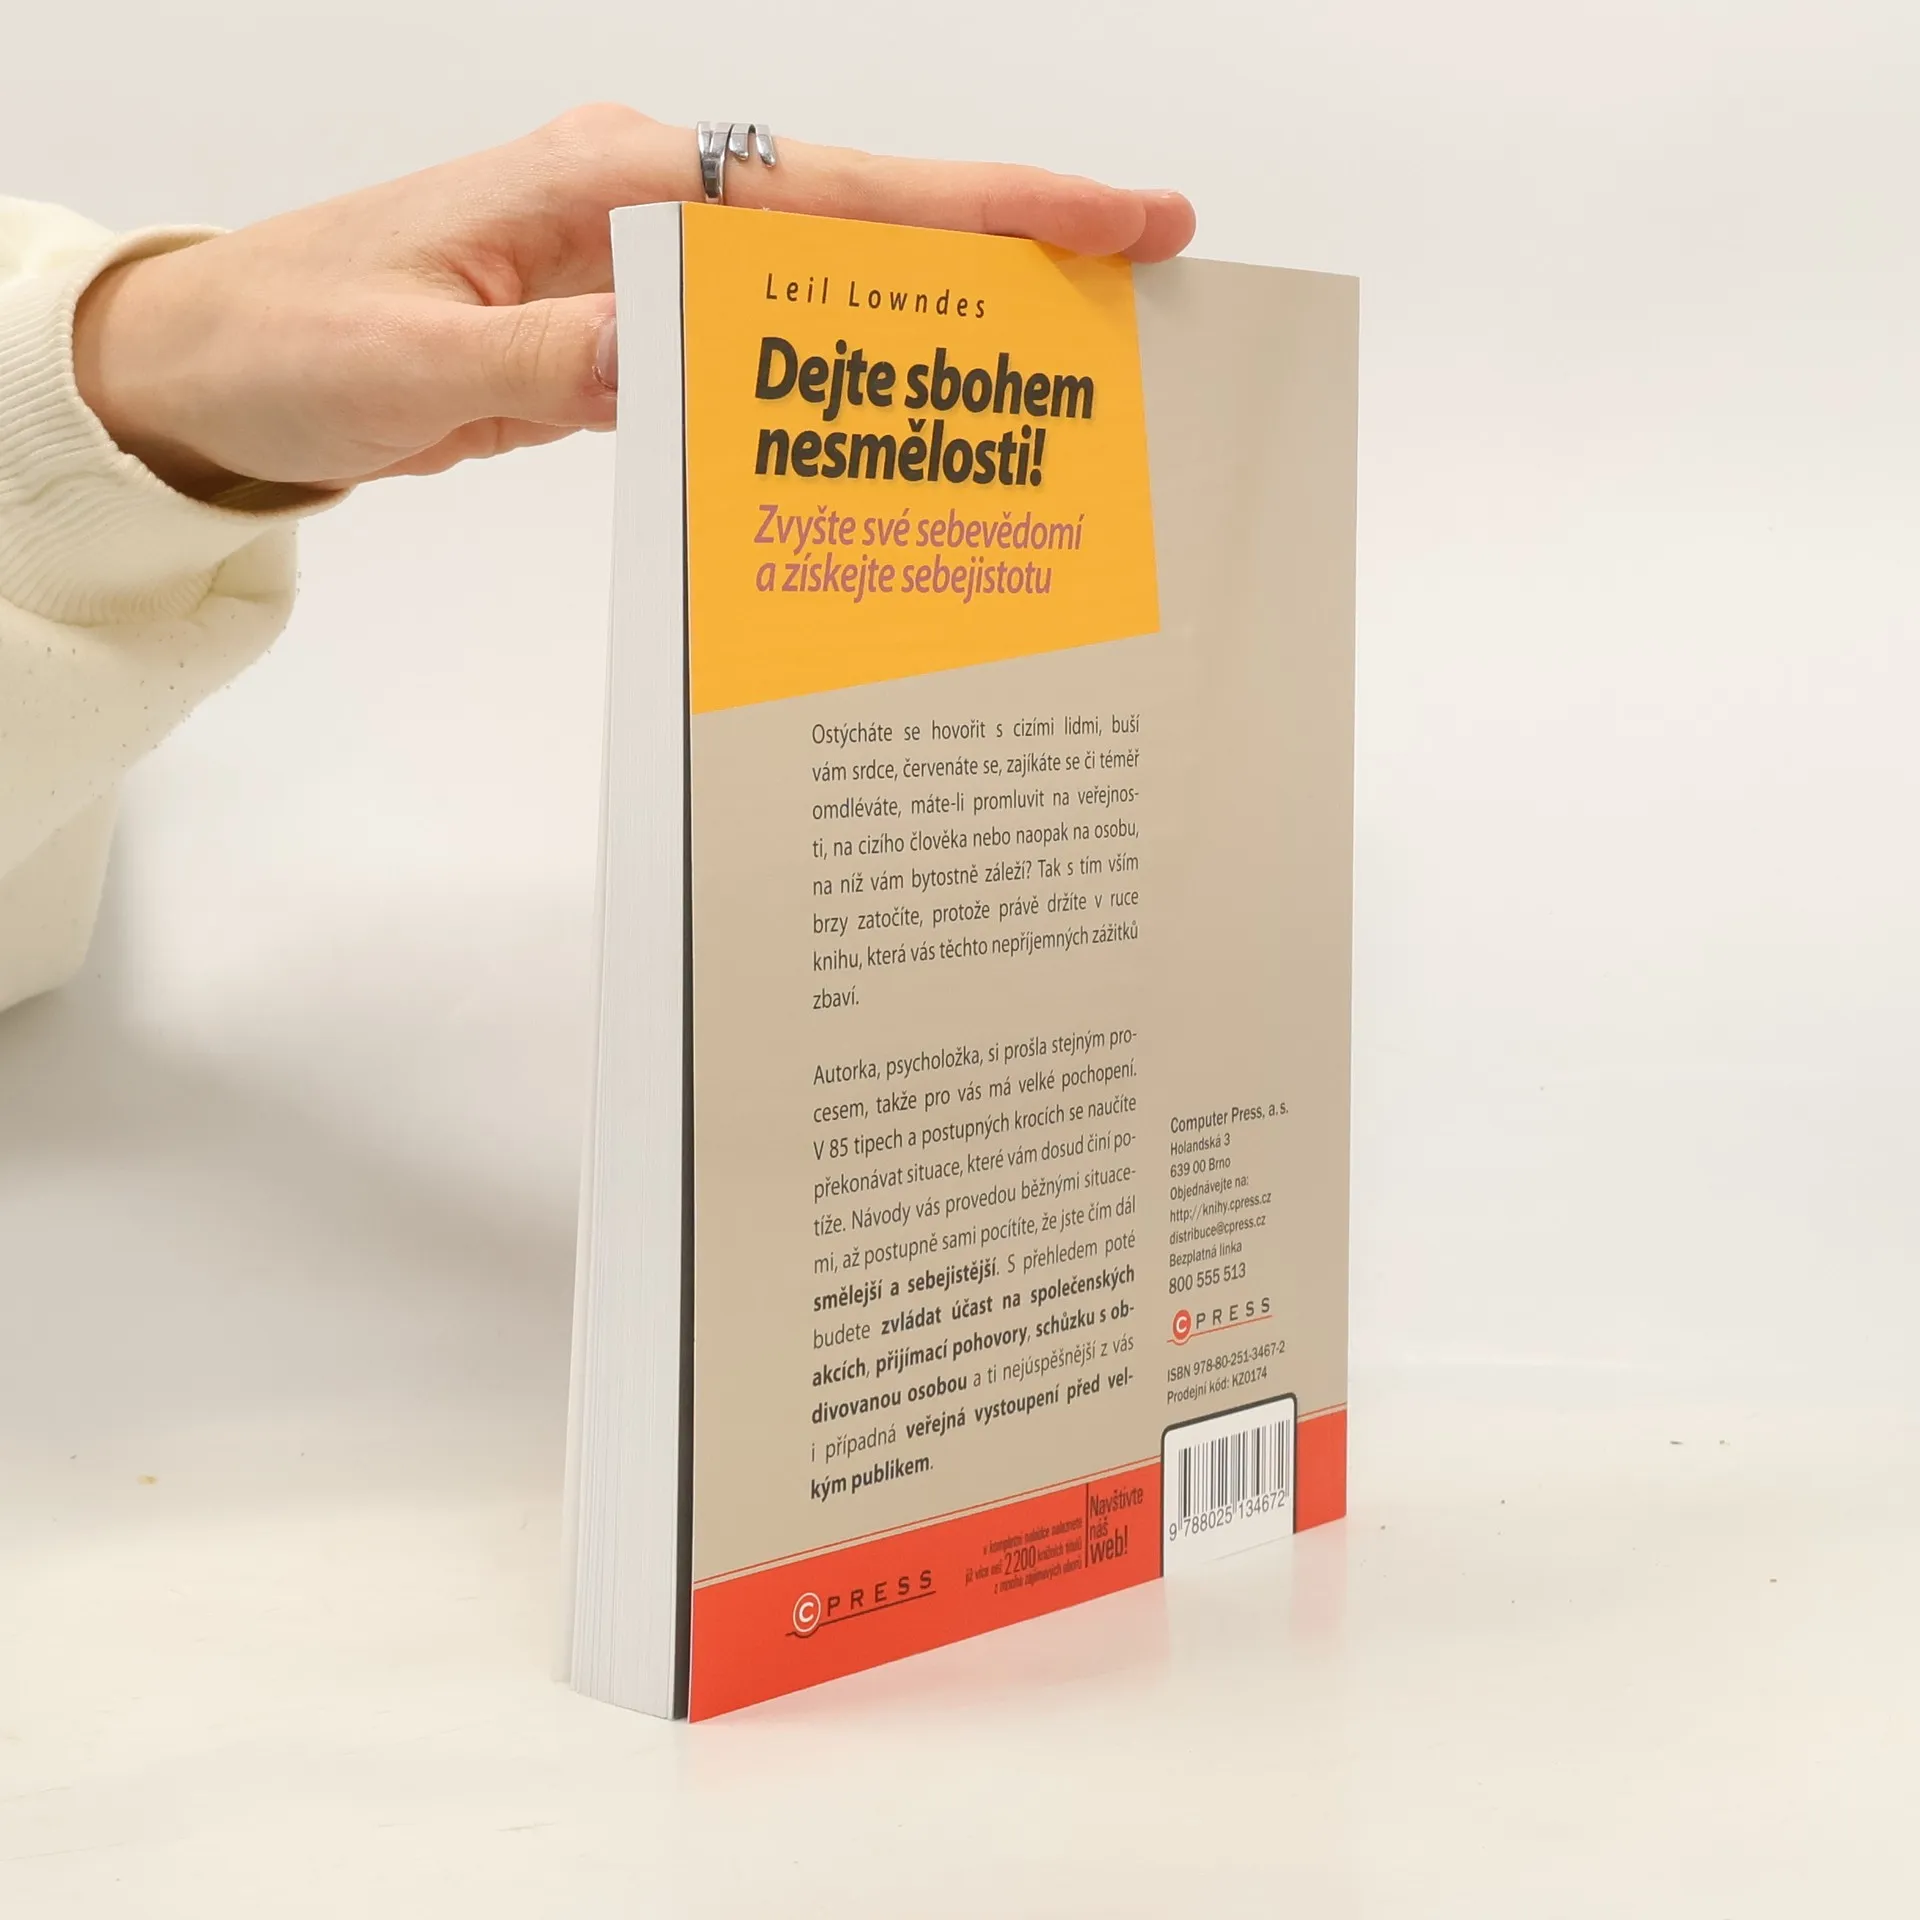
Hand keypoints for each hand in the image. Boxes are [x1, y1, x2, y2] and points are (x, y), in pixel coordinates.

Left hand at [70, 105, 1194, 498]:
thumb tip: (702, 354)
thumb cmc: (299, 342)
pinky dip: (835, 383)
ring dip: (935, 323)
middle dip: (1008, 249)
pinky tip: (894, 420)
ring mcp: (641, 266)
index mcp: (616, 185)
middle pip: (864, 225)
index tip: (1121, 216)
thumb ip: (571, 354)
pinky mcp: (623, 329)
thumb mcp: (425, 359)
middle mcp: (647, 207)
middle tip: (1141, 285)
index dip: (992, 206)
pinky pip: (759, 353)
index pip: (838, 194)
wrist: (216, 372)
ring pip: (825, 292)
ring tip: (1053, 369)